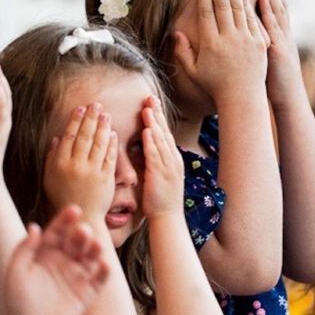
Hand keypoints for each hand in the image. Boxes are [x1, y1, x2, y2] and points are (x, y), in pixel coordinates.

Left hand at [1, 205, 109, 314]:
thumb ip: (25, 248)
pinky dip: (103, 271)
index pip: (58, 231)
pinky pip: (98, 280)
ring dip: (94, 249)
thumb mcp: (16, 271)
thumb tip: (34, 226)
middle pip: (75, 242)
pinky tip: (104, 264)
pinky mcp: (86, 293)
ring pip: (89, 257)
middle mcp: (63, 260)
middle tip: (82, 231)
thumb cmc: (17, 300)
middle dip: (80, 234)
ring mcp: (76, 276)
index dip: (65, 220)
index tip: (73, 210)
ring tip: (96, 245)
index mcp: (46, 252)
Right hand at [43, 104, 116, 222]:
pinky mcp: (106, 177)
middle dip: (91, 118)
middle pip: (85, 136)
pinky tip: (113, 133)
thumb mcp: (49, 177)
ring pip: (98, 143)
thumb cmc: (63, 196)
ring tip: (106, 114)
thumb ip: (51, 157)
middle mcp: (76, 165)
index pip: (69, 136)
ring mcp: (92, 171)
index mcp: (60, 163)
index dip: (75, 120)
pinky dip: (111, 144)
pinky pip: (109, 156)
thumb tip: (57, 138)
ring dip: (103, 127)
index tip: (81, 108)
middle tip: (96, 105)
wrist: (82, 215)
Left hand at [140, 96, 184, 221]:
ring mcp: (168, 166)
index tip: (151, 102)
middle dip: (157, 113)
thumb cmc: (160, 199)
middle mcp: (172, 159)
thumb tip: (142, 147)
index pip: (164, 132)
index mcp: (171, 158)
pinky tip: (147, 131)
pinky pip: (156, 155)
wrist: (168, 218)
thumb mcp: (158, 175)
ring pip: (160, 140)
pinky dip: (151, 142)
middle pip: (164, 131)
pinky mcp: (161, 174)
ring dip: (154, 123)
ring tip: (147, 108)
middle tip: (150, 97)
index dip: (158, 117)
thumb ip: (152, 160)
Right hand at [173, 0, 269, 106]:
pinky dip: (246, 3)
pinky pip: (251, 18)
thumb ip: (182, 52)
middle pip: (222, 5)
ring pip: (238, 8)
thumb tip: (176, 33)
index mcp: (211, 44)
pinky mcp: (258, 41)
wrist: (242, 97)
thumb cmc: (215, 86)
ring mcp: (245, 39)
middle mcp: (228, 38)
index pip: (207, 13)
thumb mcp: (193, 71)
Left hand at [259, 0, 307, 109]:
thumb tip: (251, 29)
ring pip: (276, 12)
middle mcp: (281, 34)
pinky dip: (268, 12)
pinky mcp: (276, 49)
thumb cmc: (272, 80)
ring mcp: (281, 40)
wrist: (287, 98)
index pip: (274, 8)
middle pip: (277, 5)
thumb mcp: (269, 57)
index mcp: (278, 35)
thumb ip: (263, 40)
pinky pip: (271, 27)